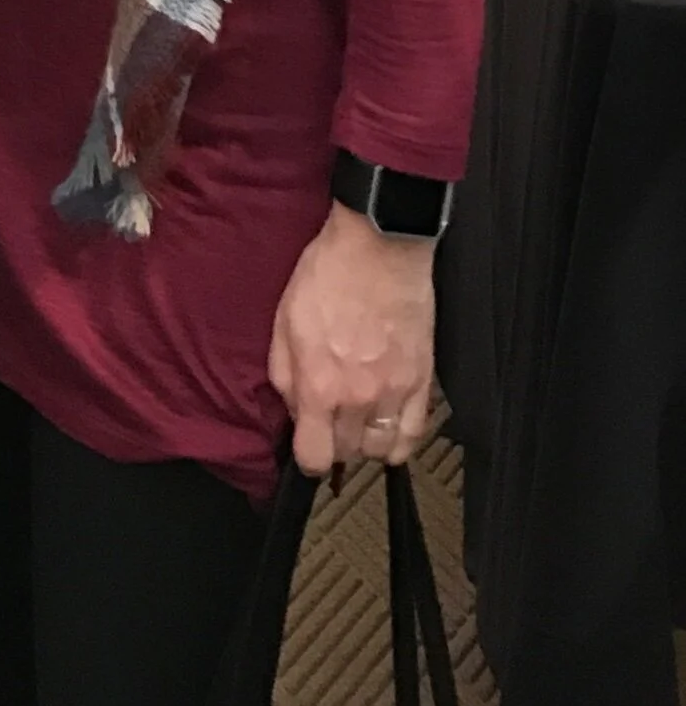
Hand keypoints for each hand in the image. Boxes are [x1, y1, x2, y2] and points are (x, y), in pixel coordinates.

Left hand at [268, 201, 434, 474]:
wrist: (378, 247)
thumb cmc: (328, 275)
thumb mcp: (283, 321)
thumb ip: (283, 374)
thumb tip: (293, 409)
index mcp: (319, 385)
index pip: (313, 456)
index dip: (306, 457)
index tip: (306, 444)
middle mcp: (358, 398)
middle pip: (346, 453)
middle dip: (333, 440)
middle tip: (329, 418)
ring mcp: (394, 393)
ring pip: (381, 450)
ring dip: (366, 442)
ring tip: (358, 421)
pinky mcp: (422, 381)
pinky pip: (415, 434)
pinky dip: (401, 442)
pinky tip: (389, 430)